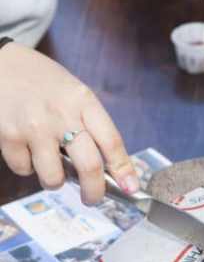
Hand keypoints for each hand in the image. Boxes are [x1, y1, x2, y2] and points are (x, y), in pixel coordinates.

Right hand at [0, 43, 138, 203]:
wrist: (0, 62)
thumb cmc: (44, 83)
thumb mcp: (75, 94)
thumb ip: (90, 125)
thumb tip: (107, 169)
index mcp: (84, 102)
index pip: (111, 141)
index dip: (124, 169)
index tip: (132, 188)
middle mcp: (61, 115)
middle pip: (89, 166)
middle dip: (94, 191)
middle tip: (93, 198)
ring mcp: (34, 126)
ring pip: (54, 177)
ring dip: (56, 181)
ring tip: (53, 168)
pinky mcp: (8, 135)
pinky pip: (24, 169)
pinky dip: (28, 167)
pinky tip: (27, 149)